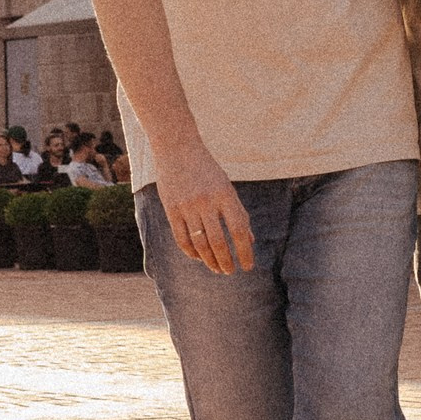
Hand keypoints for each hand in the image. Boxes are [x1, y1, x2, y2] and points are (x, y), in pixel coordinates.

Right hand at [156, 141, 254, 274]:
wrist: (177, 147)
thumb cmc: (206, 169)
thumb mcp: (226, 187)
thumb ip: (238, 212)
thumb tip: (249, 240)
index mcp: (225, 194)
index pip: (238, 229)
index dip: (244, 251)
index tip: (248, 266)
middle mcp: (206, 201)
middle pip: (219, 241)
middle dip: (226, 261)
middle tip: (230, 271)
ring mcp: (187, 206)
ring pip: (200, 243)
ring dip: (210, 261)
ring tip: (217, 269)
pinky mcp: (171, 209)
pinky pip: (182, 239)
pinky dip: (191, 252)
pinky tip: (199, 257)